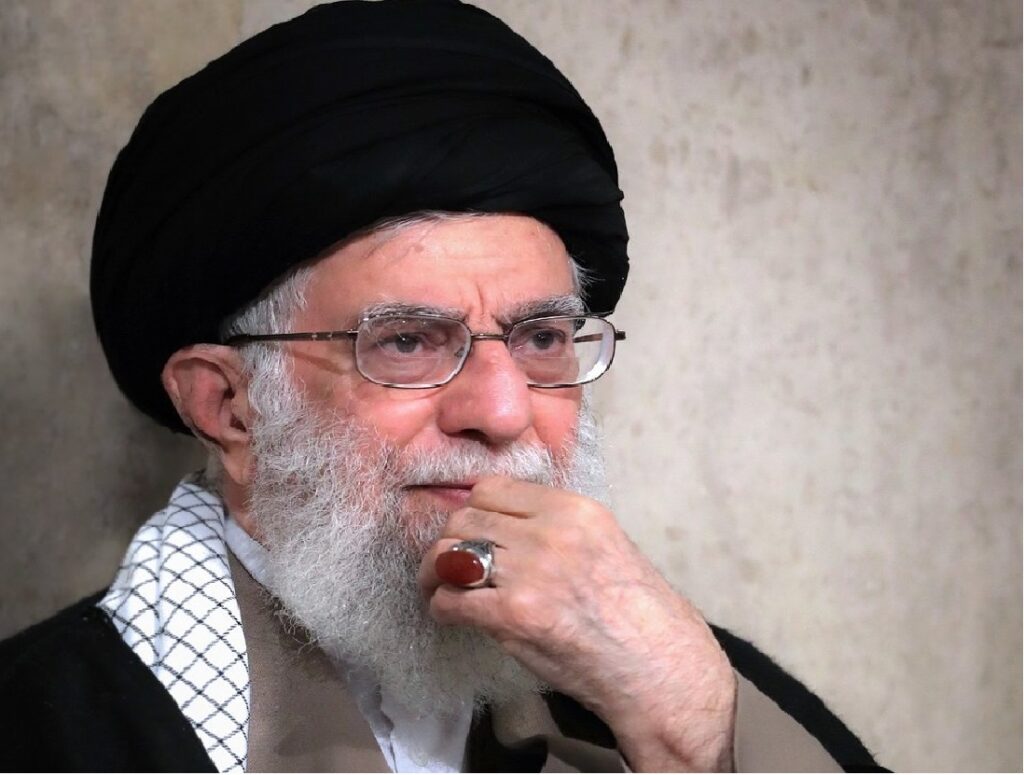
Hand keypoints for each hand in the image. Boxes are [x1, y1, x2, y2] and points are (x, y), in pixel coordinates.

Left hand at [418, 475, 736, 771]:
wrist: (659, 666)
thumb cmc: (635, 612)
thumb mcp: (602, 543)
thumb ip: (553, 528)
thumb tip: (498, 527)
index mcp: (573, 508)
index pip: (492, 488)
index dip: (476, 512)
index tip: (474, 532)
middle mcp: (550, 532)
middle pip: (464, 518)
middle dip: (451, 542)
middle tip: (451, 565)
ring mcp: (530, 572)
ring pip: (448, 554)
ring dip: (436, 573)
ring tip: (442, 588)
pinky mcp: (514, 615)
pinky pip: (451, 601)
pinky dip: (442, 609)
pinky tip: (451, 616)